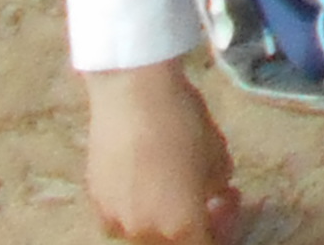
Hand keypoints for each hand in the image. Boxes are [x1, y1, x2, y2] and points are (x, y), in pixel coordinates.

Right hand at [82, 65, 241, 244]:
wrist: (133, 93)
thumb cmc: (183, 122)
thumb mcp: (217, 156)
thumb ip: (217, 188)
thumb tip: (213, 195)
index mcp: (182, 227)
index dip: (223, 228)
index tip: (227, 200)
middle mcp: (146, 233)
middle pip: (174, 243)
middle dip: (194, 223)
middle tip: (206, 194)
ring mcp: (116, 220)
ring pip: (146, 233)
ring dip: (164, 217)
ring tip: (172, 183)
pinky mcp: (95, 201)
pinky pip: (122, 216)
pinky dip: (138, 205)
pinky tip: (145, 175)